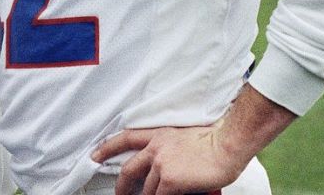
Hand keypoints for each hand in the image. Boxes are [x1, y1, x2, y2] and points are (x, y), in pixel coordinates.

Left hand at [91, 85, 296, 194]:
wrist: (228, 144)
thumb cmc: (216, 141)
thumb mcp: (185, 138)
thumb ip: (170, 149)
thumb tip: (164, 168)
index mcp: (159, 134)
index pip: (126, 138)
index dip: (108, 147)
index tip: (95, 155)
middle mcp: (156, 147)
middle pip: (129, 169)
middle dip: (121, 185)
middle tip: (118, 194)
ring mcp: (161, 164)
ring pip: (147, 189)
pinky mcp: (169, 180)